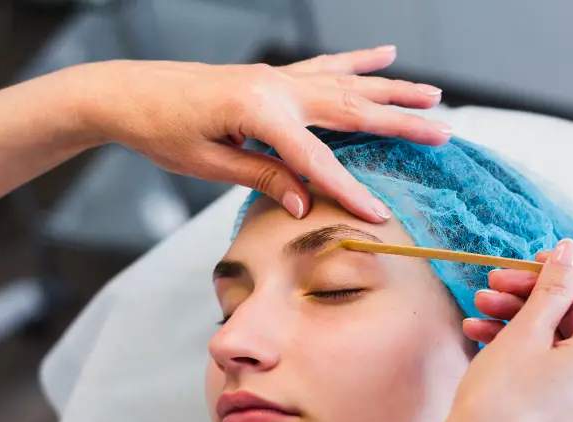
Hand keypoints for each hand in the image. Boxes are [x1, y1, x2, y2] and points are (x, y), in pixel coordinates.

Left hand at [78, 47, 449, 221]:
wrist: (129, 92)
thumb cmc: (162, 131)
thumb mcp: (208, 165)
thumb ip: (262, 177)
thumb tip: (306, 204)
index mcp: (258, 110)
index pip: (315, 160)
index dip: (349, 191)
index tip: (381, 214)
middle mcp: (276, 86)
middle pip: (350, 110)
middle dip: (400, 123)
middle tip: (442, 133)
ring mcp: (277, 76)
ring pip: (348, 84)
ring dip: (393, 90)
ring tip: (433, 96)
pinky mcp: (273, 75)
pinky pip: (326, 66)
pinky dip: (358, 61)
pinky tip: (386, 55)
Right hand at [430, 240, 572, 421]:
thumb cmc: (499, 402)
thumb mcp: (525, 333)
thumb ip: (552, 288)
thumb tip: (571, 252)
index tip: (537, 261)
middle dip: (536, 292)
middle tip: (496, 281)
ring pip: (560, 337)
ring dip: (521, 314)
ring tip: (479, 306)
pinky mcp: (566, 408)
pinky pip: (551, 363)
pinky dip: (521, 344)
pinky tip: (479, 333)